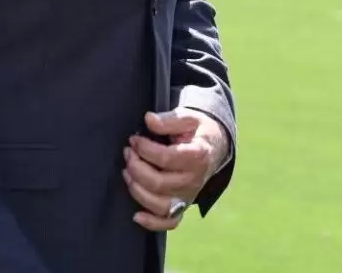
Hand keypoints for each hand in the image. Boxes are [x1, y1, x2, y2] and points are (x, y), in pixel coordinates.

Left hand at [123, 109, 228, 231]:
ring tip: (127, 172)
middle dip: (136, 167)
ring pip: (160, 205)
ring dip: (137, 190)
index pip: (166, 158)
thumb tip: (149, 120)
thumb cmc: (198, 131)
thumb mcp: (189, 118)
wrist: (214, 147)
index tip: (134, 140)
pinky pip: (169, 223)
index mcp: (198, 156)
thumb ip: (169, 120)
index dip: (145, 149)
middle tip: (128, 152)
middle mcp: (194, 180)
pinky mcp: (183, 206)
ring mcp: (189, 196)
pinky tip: (136, 215)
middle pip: (158, 182)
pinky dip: (152, 223)